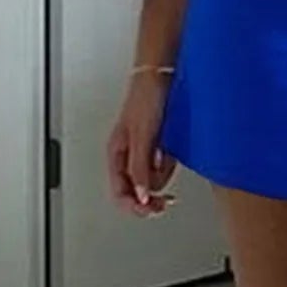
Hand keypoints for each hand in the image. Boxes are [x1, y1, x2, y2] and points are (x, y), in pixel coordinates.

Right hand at [107, 75, 178, 217]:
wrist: (163, 77)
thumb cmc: (146, 98)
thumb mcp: (141, 136)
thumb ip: (139, 167)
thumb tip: (141, 195)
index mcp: (117, 154)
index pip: (120, 192)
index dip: (135, 205)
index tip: (152, 209)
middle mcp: (129, 156)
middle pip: (135, 191)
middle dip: (150, 196)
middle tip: (166, 203)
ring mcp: (145, 152)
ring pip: (152, 180)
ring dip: (162, 175)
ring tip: (166, 158)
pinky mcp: (159, 146)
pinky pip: (164, 166)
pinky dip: (169, 164)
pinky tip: (170, 152)